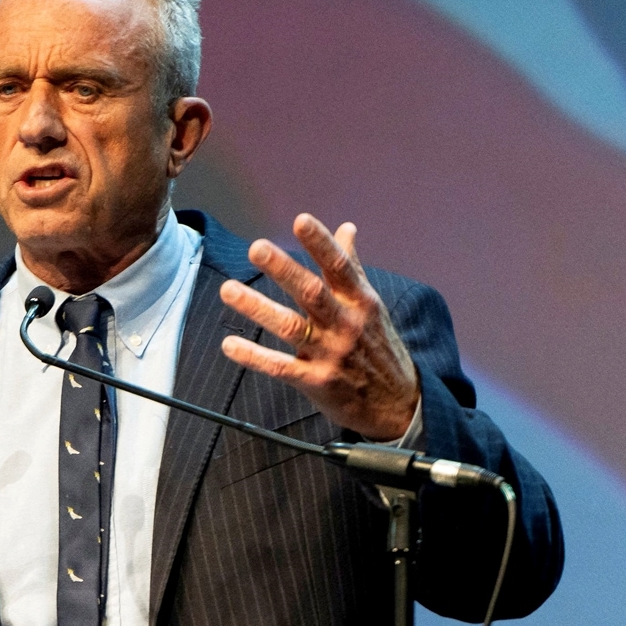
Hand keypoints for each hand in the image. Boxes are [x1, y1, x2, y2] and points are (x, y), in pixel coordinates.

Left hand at [218, 213, 418, 440]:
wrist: (398, 405)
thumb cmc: (379, 347)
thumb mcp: (372, 305)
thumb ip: (353, 267)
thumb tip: (347, 228)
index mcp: (360, 301)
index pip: (340, 266)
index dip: (320, 243)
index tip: (301, 220)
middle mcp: (346, 324)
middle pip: (312, 292)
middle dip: (284, 269)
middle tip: (257, 248)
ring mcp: (330, 353)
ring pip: (290, 327)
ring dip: (258, 308)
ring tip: (227, 290)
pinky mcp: (316, 381)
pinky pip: (281, 367)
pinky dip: (254, 357)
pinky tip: (229, 345)